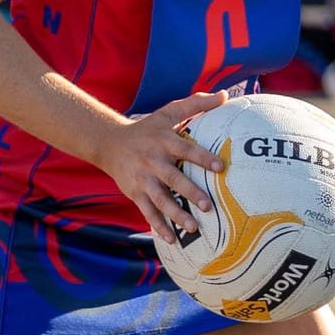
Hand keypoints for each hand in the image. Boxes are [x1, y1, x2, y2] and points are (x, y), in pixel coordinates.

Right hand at [99, 90, 230, 238]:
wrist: (110, 143)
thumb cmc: (147, 128)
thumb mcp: (168, 112)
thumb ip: (196, 104)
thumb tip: (224, 95)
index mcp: (164, 141)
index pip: (187, 150)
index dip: (204, 158)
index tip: (221, 167)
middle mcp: (153, 161)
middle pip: (174, 179)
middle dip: (190, 193)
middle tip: (208, 205)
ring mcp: (143, 179)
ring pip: (161, 200)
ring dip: (176, 215)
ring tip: (193, 227)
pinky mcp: (135, 193)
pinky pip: (148, 212)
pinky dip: (159, 226)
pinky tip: (172, 239)